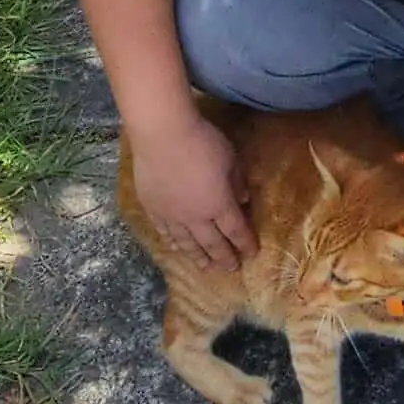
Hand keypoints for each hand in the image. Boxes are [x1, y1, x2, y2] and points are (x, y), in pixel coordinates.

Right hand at [132, 107, 252, 267]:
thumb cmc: (202, 142)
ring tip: (205, 267)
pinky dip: (172, 242)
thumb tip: (244, 200)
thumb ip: (237, 182)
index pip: (236, 230)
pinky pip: (164, 231)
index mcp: (219, 205)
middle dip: (224, 257)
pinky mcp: (152, 208)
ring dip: (198, 256)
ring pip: (187, 243)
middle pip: (212, 243)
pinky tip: (175, 247)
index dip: (245, 243)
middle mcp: (196, 217)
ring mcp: (172, 215)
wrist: (162, 135)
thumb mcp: (230, 159)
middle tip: (231, 268)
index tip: (252, 253)